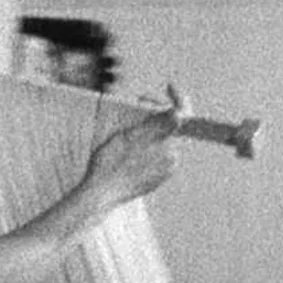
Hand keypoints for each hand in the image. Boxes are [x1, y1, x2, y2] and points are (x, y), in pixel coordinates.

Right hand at [83, 84, 183, 209]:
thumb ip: (159, 123)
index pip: (182, 113)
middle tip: (137, 107)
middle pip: (170, 127)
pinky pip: (157, 157)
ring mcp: (166, 169)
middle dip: (155, 115)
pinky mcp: (158, 179)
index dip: (177, 98)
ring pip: (162, 141)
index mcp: (166, 143)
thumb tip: (181, 113)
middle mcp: (172, 156)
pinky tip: (129, 151)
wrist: (100, 194)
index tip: (169, 87)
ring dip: (149, 133)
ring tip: (128, 132)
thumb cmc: (110, 164)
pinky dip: (146, 148)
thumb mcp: (130, 136)